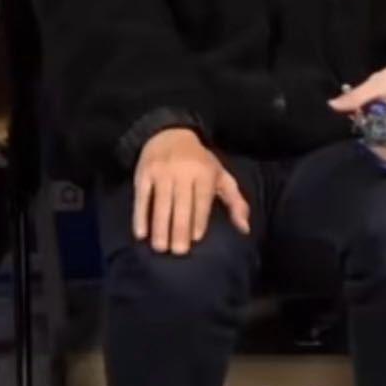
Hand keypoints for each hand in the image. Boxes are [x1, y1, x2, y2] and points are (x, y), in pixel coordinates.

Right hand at [133, 128, 250, 255]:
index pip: (201, 199)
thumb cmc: (200, 163)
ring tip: (160, 248)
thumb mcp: (221, 176)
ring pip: (160, 203)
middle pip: (181, 204)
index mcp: (204, 172)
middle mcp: (182, 171)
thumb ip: (235, 202)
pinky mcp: (143, 174)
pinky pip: (141, 198)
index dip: (198, 218)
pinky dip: (140, 216)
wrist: (169, 134)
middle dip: (179, 229)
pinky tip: (141, 234)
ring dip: (159, 227)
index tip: (196, 238)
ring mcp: (161, 172)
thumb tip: (245, 229)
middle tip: (178, 251)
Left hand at [330, 60, 385, 138]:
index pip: (371, 135)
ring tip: (377, 113)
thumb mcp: (378, 83)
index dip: (361, 124)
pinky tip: (385, 117)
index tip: (358, 113)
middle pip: (378, 141)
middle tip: (366, 111)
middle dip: (368, 128)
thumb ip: (356, 97)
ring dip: (376, 130)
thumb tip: (332, 106)